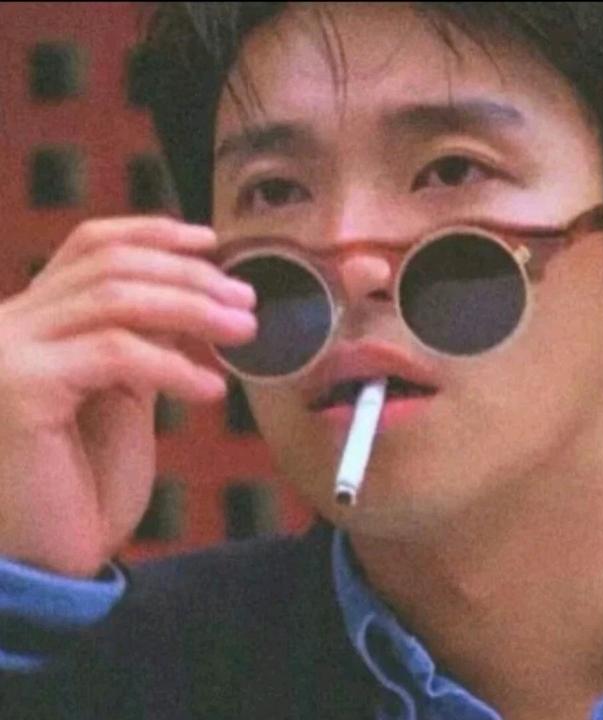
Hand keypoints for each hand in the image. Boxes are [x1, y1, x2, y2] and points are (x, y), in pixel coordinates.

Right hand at [0, 217, 255, 576]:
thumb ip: (143, 343)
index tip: (211, 240)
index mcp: (35, 319)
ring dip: (194, 309)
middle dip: (190, 276)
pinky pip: (115, 354)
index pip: (90, 246)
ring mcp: (8, 351)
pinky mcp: (18, 387)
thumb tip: (192, 303)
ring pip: (116, 299)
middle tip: (246, 299)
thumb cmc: (85, 481)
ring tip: (245, 331)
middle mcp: (11, 324)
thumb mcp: (124, 395)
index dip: (153, 232)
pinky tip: (211, 389)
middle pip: (112, 266)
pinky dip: (173, 366)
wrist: (44, 557)